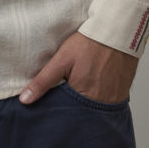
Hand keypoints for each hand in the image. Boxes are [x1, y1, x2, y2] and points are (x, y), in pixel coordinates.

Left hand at [19, 32, 137, 104]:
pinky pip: (109, 103)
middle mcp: (101, 103)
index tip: (54, 111)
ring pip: (96, 110)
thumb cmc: (89, 43)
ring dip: (88, 105)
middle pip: (82, 115)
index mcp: (84, 97)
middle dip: (74, 111)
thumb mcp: (61, 60)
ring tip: (82, 93)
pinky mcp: (123, 93)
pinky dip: (101, 99)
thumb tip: (25, 100)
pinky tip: (96, 88)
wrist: (117, 31)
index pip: (67, 116)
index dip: (60, 113)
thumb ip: (43, 81)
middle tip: (69, 99)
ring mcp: (114, 99)